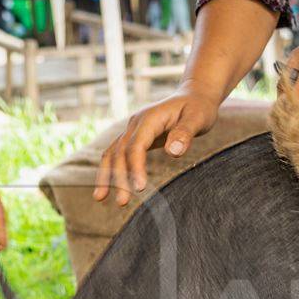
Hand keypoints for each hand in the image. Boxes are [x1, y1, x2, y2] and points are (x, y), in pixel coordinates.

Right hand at [94, 86, 220, 205]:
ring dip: (106, 175)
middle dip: (119, 177)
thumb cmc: (198, 108)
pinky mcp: (135, 137)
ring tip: (99, 198)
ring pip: (112, 153)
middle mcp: (135, 124)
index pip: (136, 146)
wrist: (194, 96)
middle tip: (122, 202)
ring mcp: (132, 130)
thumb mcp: (198, 118)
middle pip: (120, 152)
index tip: (139, 188)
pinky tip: (106, 187)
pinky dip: (110, 170)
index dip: (135, 167)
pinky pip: (118, 154)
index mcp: (149, 119)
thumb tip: (173, 152)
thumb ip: (185, 133)